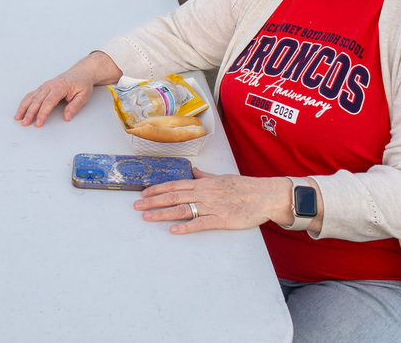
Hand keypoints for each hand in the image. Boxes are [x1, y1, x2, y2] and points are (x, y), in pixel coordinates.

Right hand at [15, 55, 110, 126]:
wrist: (81, 72)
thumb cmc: (82, 84)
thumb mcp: (83, 96)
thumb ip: (74, 107)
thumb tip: (67, 117)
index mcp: (60, 87)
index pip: (49, 102)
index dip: (42, 113)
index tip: (38, 123)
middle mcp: (50, 85)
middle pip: (37, 100)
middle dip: (30, 113)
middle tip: (25, 123)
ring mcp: (45, 86)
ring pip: (31, 97)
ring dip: (23, 107)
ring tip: (18, 117)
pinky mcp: (43, 87)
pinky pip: (31, 94)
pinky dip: (25, 102)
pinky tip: (21, 109)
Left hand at [134, 169, 292, 233]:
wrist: (264, 195)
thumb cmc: (244, 186)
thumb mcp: (221, 177)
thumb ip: (204, 176)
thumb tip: (192, 170)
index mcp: (203, 183)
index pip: (175, 185)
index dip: (157, 189)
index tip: (143, 193)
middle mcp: (204, 193)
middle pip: (173, 196)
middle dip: (153, 201)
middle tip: (136, 206)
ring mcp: (211, 206)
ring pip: (182, 209)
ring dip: (162, 213)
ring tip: (147, 216)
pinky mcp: (221, 220)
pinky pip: (200, 223)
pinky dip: (186, 226)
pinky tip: (174, 230)